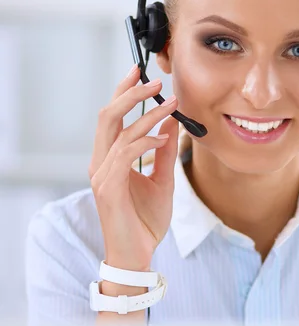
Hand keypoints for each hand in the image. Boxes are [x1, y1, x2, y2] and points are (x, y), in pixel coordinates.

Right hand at [89, 65, 179, 271]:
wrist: (138, 253)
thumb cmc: (146, 220)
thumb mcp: (162, 181)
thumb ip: (162, 154)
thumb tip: (169, 126)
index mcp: (111, 159)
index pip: (113, 118)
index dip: (124, 93)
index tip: (141, 73)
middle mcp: (101, 162)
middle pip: (108, 117)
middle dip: (130, 94)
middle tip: (154, 80)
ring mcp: (102, 175)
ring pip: (118, 132)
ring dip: (145, 115)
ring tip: (170, 105)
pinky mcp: (107, 188)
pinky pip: (124, 155)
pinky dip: (144, 141)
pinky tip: (162, 136)